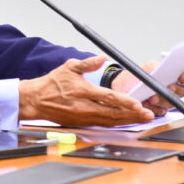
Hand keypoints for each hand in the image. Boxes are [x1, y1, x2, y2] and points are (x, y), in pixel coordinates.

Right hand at [19, 56, 153, 126]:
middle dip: (133, 115)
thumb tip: (102, 58)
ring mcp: (83, 118)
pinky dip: (116, 124)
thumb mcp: (69, 67)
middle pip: (113, 114)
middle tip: (148, 115)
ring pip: (110, 122)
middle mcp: (84, 107)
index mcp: (82, 91)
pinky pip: (103, 125)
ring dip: (127, 121)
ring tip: (142, 119)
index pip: (108, 98)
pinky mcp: (81, 124)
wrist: (35, 100)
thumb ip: (87, 63)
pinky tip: (126, 121)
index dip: (124, 102)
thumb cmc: (52, 83)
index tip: (138, 104)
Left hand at [111, 61, 183, 116]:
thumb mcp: (147, 67)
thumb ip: (158, 67)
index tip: (182, 76)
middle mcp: (172, 90)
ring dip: (162, 100)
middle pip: (182, 92)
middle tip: (169, 87)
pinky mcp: (157, 111)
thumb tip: (164, 69)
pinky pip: (160, 112)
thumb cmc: (136, 76)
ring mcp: (166, 101)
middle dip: (176, 90)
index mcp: (173, 77)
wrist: (121, 87)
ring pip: (171, 103)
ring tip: (152, 97)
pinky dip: (154, 108)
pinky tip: (146, 105)